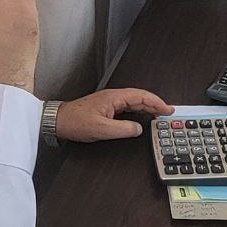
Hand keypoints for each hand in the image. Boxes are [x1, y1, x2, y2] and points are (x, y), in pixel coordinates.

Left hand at [55, 88, 174, 142]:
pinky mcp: (106, 108)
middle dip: (155, 104)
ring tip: (159, 114)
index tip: (167, 109)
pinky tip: (142, 117)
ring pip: (134, 102)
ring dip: (147, 107)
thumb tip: (139, 129)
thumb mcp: (102, 129)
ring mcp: (110, 102)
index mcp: (114, 98)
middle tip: (168, 112)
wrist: (58, 121)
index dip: (156, 102)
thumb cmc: (76, 122)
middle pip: (140, 98)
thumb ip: (123, 129)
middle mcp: (113, 97)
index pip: (141, 96)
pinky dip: (138, 111)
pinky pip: (127, 107)